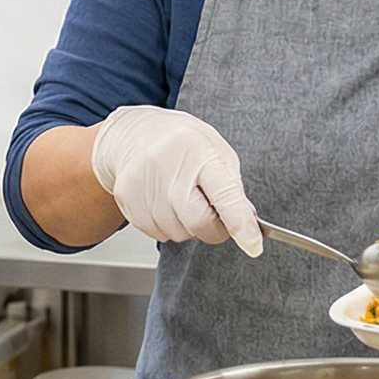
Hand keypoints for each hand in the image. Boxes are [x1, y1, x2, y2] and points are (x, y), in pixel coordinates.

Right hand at [89, 105, 262, 254]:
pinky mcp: (126, 199)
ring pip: (177, 233)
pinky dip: (166, 225)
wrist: (134, 132)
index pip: (225, 196)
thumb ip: (232, 187)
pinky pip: (157, 233)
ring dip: (186, 225)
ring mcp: (143, 184)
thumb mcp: (216, 150)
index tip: (253, 245)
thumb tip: (246, 223)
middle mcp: (167, 166)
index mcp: (199, 151)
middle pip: (199, 223)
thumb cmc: (182, 141)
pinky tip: (162, 200)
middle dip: (212, 228)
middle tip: (211, 211)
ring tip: (179, 196)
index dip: (241, 225)